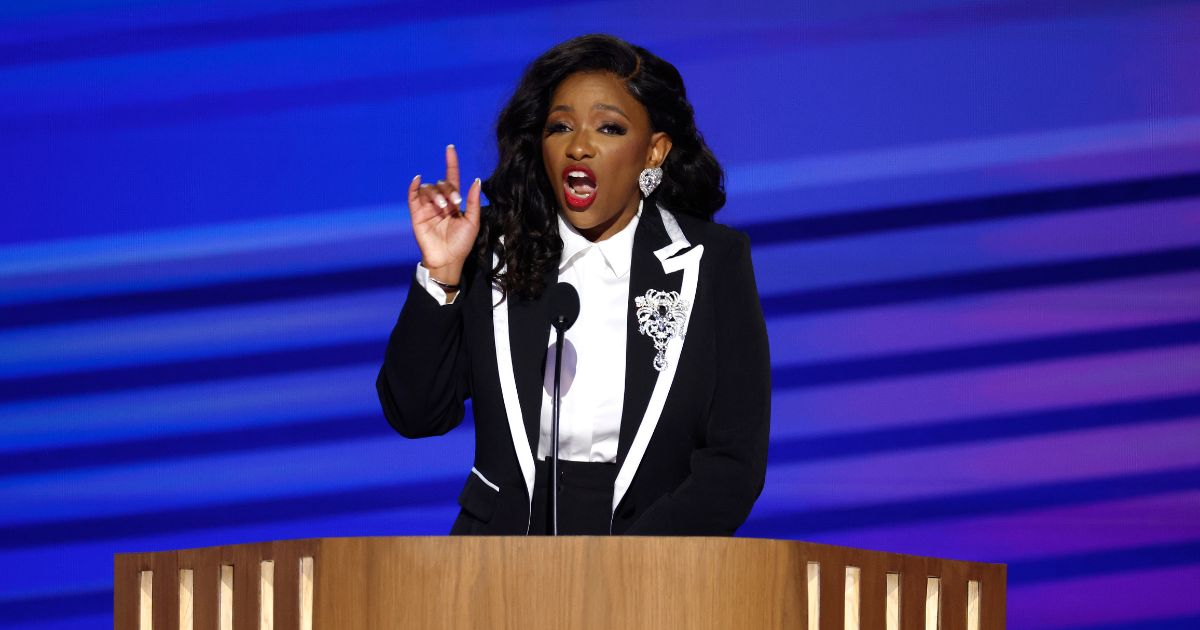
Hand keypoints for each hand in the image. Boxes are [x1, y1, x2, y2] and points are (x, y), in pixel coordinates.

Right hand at [408, 144, 481, 285]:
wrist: (448, 259)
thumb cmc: (461, 243)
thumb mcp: (473, 221)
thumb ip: (473, 201)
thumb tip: (476, 180)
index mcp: (454, 202)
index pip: (452, 177)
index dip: (451, 163)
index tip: (450, 148)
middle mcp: (440, 202)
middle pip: (441, 183)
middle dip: (448, 191)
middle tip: (454, 204)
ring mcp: (427, 207)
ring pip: (429, 189)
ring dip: (436, 194)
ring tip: (443, 208)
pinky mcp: (416, 214)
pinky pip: (413, 196)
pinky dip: (414, 186)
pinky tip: (418, 181)